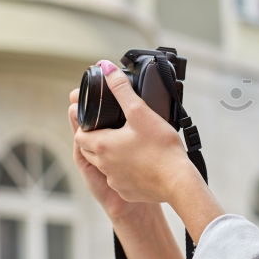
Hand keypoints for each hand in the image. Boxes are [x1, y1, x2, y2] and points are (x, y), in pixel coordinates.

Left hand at [70, 60, 194, 207]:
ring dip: (110, 154)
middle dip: (96, 138)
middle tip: (113, 128)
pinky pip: (120, 179)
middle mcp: (103, 164)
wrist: (178, 182)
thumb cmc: (161, 148)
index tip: (98, 119)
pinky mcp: (127, 190)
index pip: (80, 134)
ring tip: (128, 143)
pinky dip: (125, 170)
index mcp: (102, 145)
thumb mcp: (140, 112)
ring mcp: (115, 180)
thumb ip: (121, 89)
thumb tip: (105, 68)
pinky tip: (141, 162)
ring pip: (104, 165)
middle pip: (89, 149)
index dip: (86, 125)